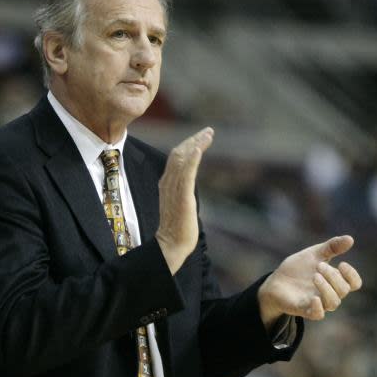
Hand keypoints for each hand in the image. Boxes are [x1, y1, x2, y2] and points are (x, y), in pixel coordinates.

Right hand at [155, 127, 213, 273]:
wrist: (171, 245)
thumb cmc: (177, 228)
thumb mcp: (181, 203)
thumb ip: (183, 191)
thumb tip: (188, 185)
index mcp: (167, 183)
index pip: (177, 158)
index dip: (189, 145)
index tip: (201, 137)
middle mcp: (168, 182)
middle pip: (179, 154)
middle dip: (194, 140)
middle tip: (209, 131)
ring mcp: (174, 189)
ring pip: (183, 159)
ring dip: (196, 144)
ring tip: (208, 134)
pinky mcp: (182, 197)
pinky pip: (186, 174)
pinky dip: (191, 159)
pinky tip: (198, 149)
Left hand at [257, 235, 361, 328]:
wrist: (276, 280)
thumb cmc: (299, 268)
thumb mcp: (314, 254)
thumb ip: (331, 247)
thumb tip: (350, 239)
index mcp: (334, 280)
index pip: (354, 283)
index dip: (352, 275)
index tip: (342, 264)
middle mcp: (329, 293)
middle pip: (343, 290)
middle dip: (333, 277)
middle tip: (319, 265)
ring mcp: (317, 303)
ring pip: (333, 303)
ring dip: (327, 288)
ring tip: (315, 276)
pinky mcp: (304, 309)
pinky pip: (317, 315)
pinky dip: (318, 308)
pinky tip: (314, 297)